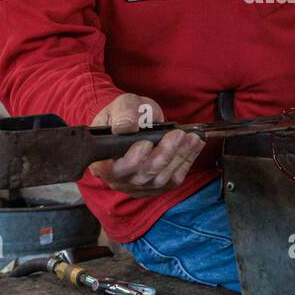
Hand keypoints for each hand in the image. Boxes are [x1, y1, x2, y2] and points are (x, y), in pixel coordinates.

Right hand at [88, 92, 204, 196]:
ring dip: (178, 158)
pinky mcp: (155, 187)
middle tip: (178, 135)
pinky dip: (186, 162)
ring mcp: (137, 186)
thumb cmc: (125, 116)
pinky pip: (172, 181)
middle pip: (142, 176)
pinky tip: (193, 146)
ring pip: (160, 179)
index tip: (147, 143)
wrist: (136, 123)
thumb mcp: (122, 106)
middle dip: (163, 154)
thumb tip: (127, 126)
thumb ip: (124, 114)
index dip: (133, 159)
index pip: (116, 169)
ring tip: (191, 138)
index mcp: (102, 162)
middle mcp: (118, 179)